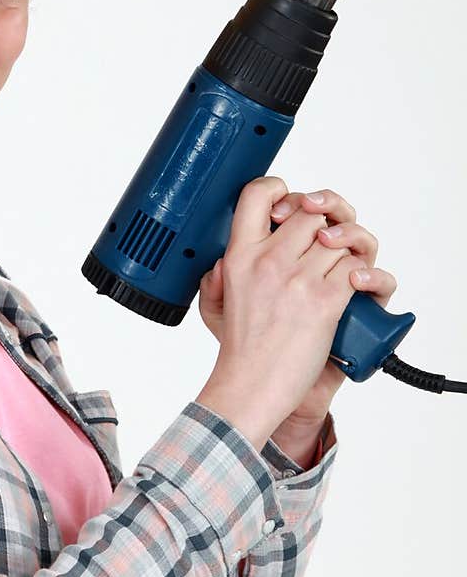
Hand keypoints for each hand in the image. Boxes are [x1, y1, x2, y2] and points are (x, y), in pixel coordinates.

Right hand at [198, 183, 397, 425]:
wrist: (253, 387)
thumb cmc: (240, 351)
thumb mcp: (214, 306)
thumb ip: (215, 276)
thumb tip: (224, 259)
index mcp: (239, 256)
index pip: (258, 195)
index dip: (282, 189)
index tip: (293, 205)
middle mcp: (269, 261)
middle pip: (312, 213)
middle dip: (326, 225)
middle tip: (327, 244)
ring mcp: (298, 280)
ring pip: (340, 240)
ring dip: (348, 255)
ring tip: (340, 272)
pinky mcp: (325, 301)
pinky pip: (356, 268)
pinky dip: (363, 277)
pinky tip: (352, 288)